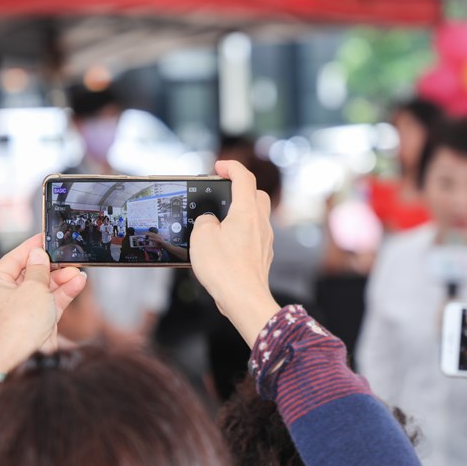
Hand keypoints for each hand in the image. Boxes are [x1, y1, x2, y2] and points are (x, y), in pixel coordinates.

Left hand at [0, 234, 87, 373]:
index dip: (31, 248)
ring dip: (62, 278)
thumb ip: (39, 268)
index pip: (13, 259)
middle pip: (31, 273)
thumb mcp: (33, 287)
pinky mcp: (38, 318)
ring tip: (78, 271)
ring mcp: (23, 308)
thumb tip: (39, 254)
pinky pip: (52, 300)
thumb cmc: (21, 323)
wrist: (27, 356)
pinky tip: (79, 282)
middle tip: (67, 256)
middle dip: (52, 266)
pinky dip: (64, 292)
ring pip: (44, 287)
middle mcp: (6, 296)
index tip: (45, 237)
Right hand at [190, 160, 279, 346]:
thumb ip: (205, 221)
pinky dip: (242, 232)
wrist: (244, 298)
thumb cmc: (224, 268)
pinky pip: (254, 236)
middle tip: (223, 192)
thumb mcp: (201, 237)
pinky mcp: (263, 256)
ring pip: (257, 216)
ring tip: (221, 221)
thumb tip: (211, 222)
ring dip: (241, 212)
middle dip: (241, 188)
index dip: (231, 167)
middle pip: (256, 195)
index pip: (244, 178)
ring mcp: (265, 240)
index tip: (219, 166)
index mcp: (247, 212)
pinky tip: (227, 244)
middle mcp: (260, 223)